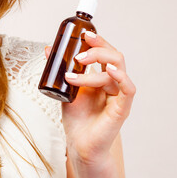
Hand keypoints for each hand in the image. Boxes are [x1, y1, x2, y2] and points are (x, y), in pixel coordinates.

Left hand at [45, 32, 135, 165]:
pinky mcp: (122, 108)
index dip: (98, 41)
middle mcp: (113, 83)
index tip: (83, 34)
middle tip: (79, 52)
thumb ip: (59, 69)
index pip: (106, 53)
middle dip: (99, 48)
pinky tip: (110, 71)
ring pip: (116, 69)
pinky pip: (129, 88)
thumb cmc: (76, 118)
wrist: (79, 143)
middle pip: (115, 56)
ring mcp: (119, 95)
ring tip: (75, 69)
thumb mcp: (65, 88)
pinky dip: (121, 77)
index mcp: (103, 77)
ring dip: (96, 65)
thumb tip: (48, 48)